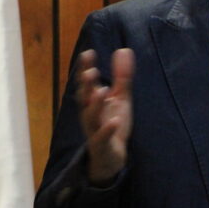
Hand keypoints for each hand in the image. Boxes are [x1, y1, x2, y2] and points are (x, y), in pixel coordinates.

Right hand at [75, 48, 133, 185]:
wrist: (111, 157)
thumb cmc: (112, 124)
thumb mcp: (120, 98)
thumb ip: (122, 76)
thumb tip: (124, 50)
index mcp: (92, 101)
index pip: (86, 82)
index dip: (85, 68)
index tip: (88, 53)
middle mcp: (89, 113)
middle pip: (84, 97)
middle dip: (86, 84)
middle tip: (91, 71)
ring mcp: (94, 129)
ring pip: (91, 116)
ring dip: (95, 104)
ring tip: (102, 91)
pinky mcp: (102, 145)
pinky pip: (102, 137)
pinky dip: (108, 129)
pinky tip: (115, 120)